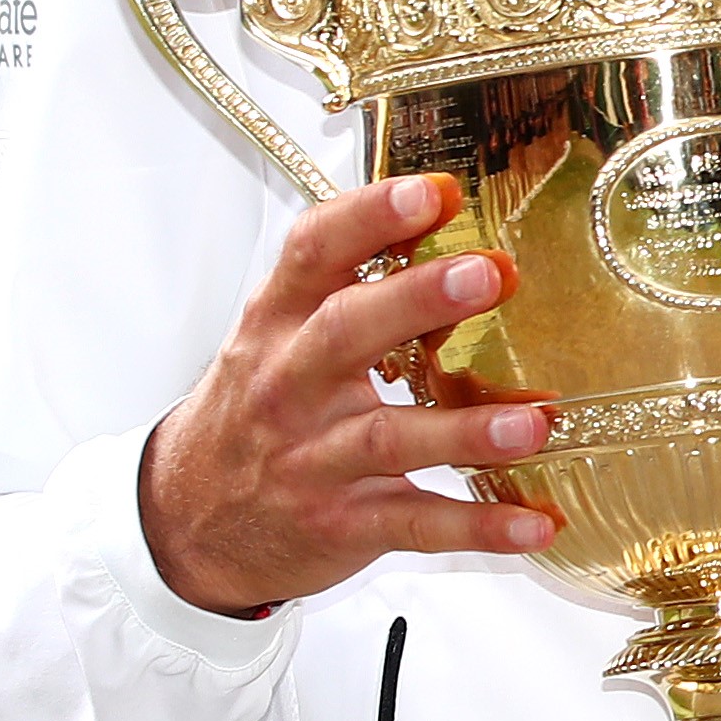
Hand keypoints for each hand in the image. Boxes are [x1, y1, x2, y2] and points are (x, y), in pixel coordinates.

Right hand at [137, 176, 555, 613]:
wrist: (184, 522)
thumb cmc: (252, 414)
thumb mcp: (274, 338)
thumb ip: (342, 285)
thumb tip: (445, 216)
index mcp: (277, 325)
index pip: (315, 252)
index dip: (372, 216)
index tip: (434, 192)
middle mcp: (291, 385)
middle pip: (349, 332)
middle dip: (420, 299)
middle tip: (489, 273)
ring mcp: (315, 459)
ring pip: (391, 438)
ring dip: (467, 430)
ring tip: (534, 421)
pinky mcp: (342, 524)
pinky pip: (415, 524)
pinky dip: (479, 528)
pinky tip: (535, 524)